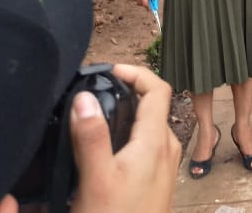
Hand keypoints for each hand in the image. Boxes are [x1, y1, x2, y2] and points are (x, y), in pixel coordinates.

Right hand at [69, 63, 180, 212]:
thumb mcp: (96, 180)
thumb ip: (91, 137)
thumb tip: (84, 96)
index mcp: (156, 142)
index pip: (158, 88)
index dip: (136, 72)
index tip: (109, 70)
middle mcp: (167, 149)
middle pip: (153, 105)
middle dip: (126, 92)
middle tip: (95, 89)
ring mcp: (164, 167)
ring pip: (148, 127)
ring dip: (126, 114)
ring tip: (95, 115)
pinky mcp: (156, 182)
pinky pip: (146, 146)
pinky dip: (127, 136)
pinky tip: (104, 149)